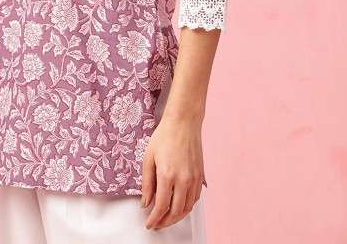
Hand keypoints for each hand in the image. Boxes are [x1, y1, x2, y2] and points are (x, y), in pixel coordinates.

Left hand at [141, 115, 204, 229]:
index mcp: (167, 174)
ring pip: (187, 208)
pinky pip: (195, 199)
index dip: (154, 219)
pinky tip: (179, 206)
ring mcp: (194, 178)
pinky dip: (187, 207)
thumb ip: (147, 183)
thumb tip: (146, 202)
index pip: (161, 206)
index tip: (149, 223)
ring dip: (177, 218)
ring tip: (167, 218)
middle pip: (176, 212)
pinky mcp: (200, 176)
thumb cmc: (165, 135)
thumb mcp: (148, 158)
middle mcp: (183, 179)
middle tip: (157, 224)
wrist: (183, 122)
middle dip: (165, 222)